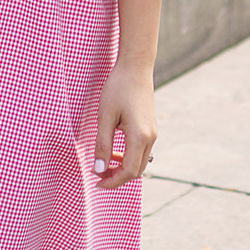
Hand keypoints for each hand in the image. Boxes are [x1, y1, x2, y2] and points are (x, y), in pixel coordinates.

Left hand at [93, 62, 156, 188]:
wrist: (135, 68)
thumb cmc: (118, 89)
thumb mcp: (105, 117)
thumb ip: (103, 144)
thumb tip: (100, 169)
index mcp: (139, 137)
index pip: (128, 172)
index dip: (112, 181)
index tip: (96, 181)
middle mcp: (150, 138)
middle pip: (136, 171)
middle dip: (117, 177)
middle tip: (98, 173)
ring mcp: (153, 133)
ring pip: (140, 162)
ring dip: (123, 167)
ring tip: (104, 162)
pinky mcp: (151, 128)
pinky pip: (142, 151)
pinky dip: (129, 157)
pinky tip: (114, 150)